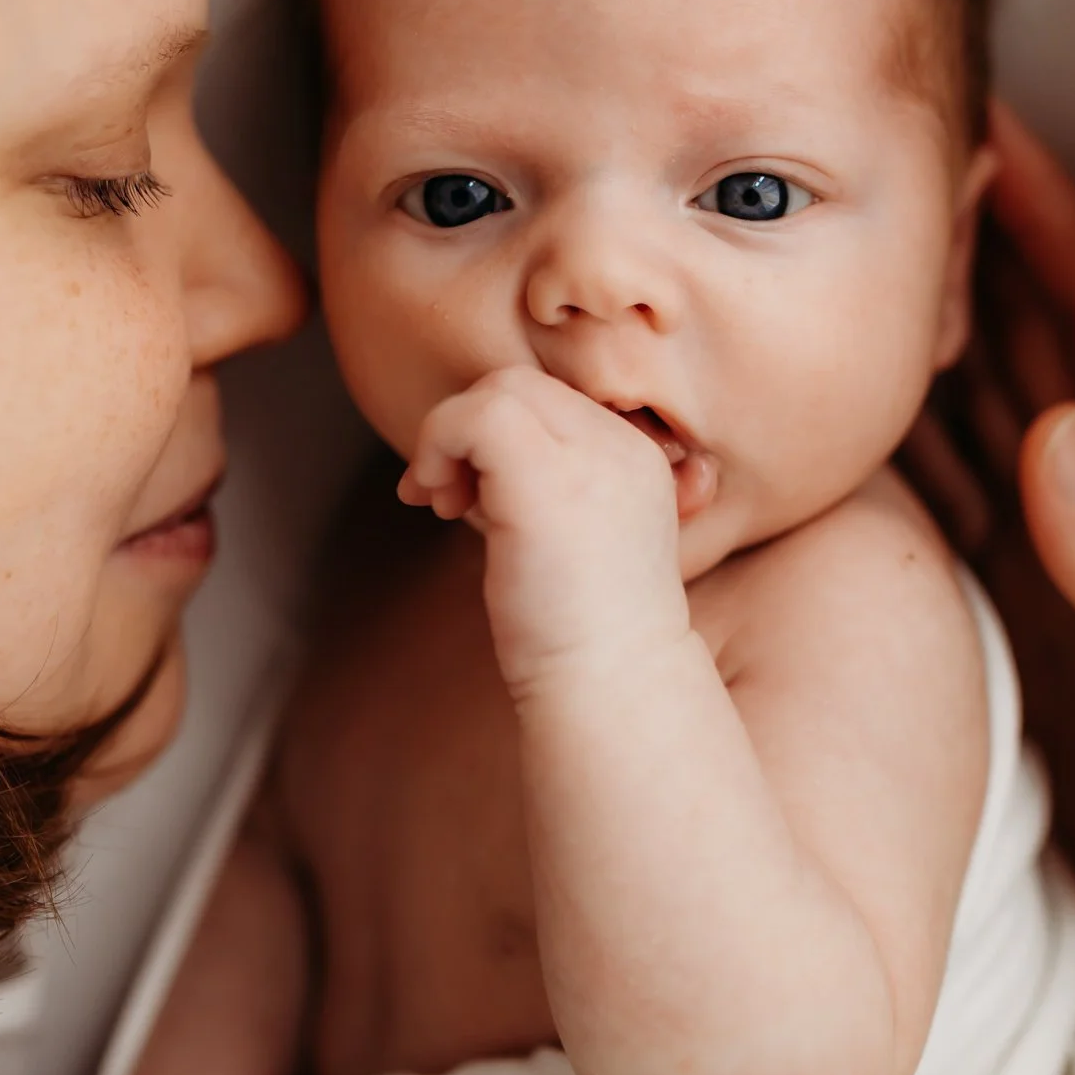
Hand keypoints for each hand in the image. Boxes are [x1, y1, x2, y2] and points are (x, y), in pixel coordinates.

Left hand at [398, 367, 690, 694]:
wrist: (612, 690)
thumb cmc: (582, 636)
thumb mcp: (576, 544)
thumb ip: (544, 493)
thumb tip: (470, 465)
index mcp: (636, 459)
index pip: (551, 401)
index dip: (495, 433)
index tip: (467, 493)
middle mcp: (621, 448)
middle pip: (521, 385)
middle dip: (466, 429)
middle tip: (445, 496)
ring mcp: (589, 461)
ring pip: (496, 390)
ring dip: (447, 438)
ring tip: (442, 503)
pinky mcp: (544, 483)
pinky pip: (475, 417)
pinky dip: (438, 445)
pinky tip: (437, 501)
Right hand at [905, 104, 1074, 969]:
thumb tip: (1062, 432)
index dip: (1053, 224)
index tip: (989, 133)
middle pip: (1032, 341)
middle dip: (968, 246)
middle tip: (879, 167)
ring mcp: (1059, 546)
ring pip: (978, 402)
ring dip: (920, 328)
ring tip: (833, 253)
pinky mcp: (1016, 598)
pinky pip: (946, 485)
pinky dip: (895, 431)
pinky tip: (831, 395)